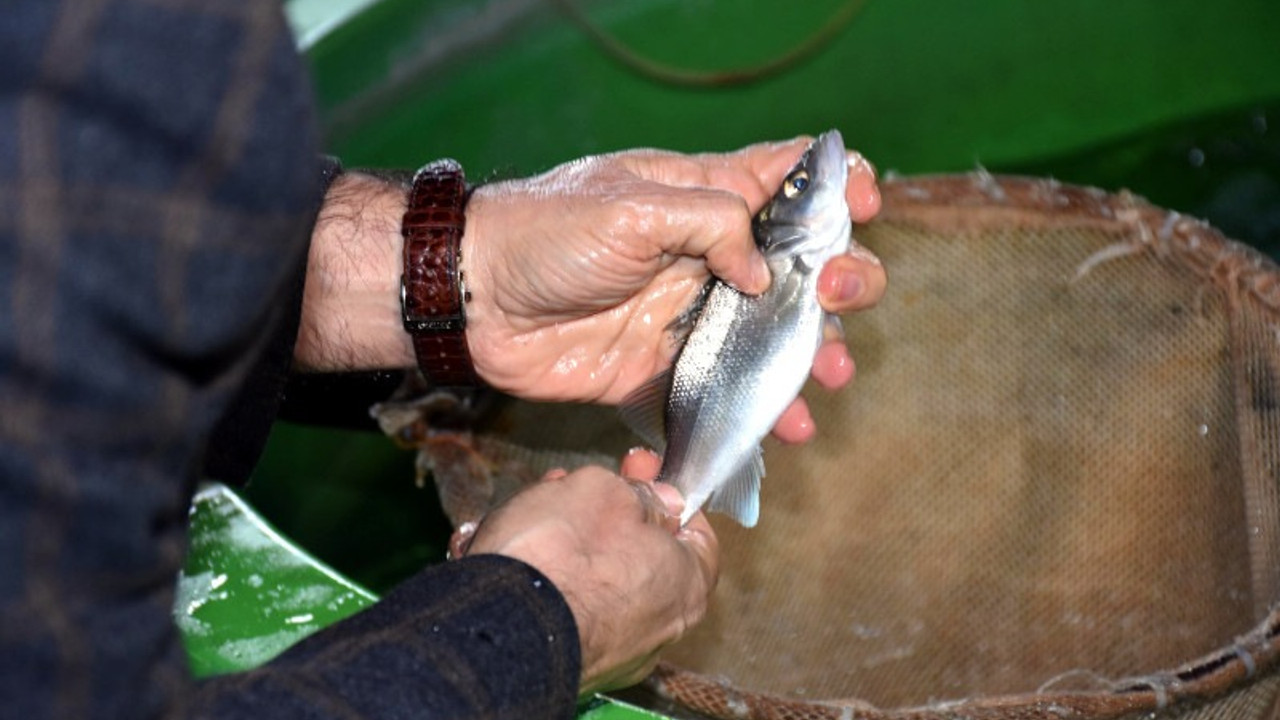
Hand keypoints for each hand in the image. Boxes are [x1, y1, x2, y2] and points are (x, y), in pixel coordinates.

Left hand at [462, 137, 885, 439]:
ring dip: (814, 352)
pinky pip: (729, 390)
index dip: (836, 185)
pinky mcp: (668, 369)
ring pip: (775, 334)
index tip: (865, 209)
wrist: (477, 301)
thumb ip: (712, 224)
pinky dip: (765, 409)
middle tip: (839, 299)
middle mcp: (710, 255)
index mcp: (705, 197)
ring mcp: (692, 315)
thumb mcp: (633, 206)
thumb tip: (764, 274)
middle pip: (800, 265)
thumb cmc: (548, 233)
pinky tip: (790, 425)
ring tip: (828, 374)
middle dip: (841, 279)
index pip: (786, 178)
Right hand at [464, 450, 717, 694]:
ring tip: (536, 509)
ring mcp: (612, 653)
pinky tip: (518, 550)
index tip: (640, 472)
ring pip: (597, 581)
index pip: (696, 534)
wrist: (497, 625)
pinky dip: (547, 578)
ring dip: (571, 541)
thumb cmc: (563, 555)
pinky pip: (565, 608)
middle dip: (609, 514)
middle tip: (578, 486)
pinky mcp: (567, 663)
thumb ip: (638, 492)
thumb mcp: (606, 491)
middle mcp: (658, 630)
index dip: (666, 494)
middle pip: (642, 555)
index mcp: (686, 585)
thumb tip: (656, 500)